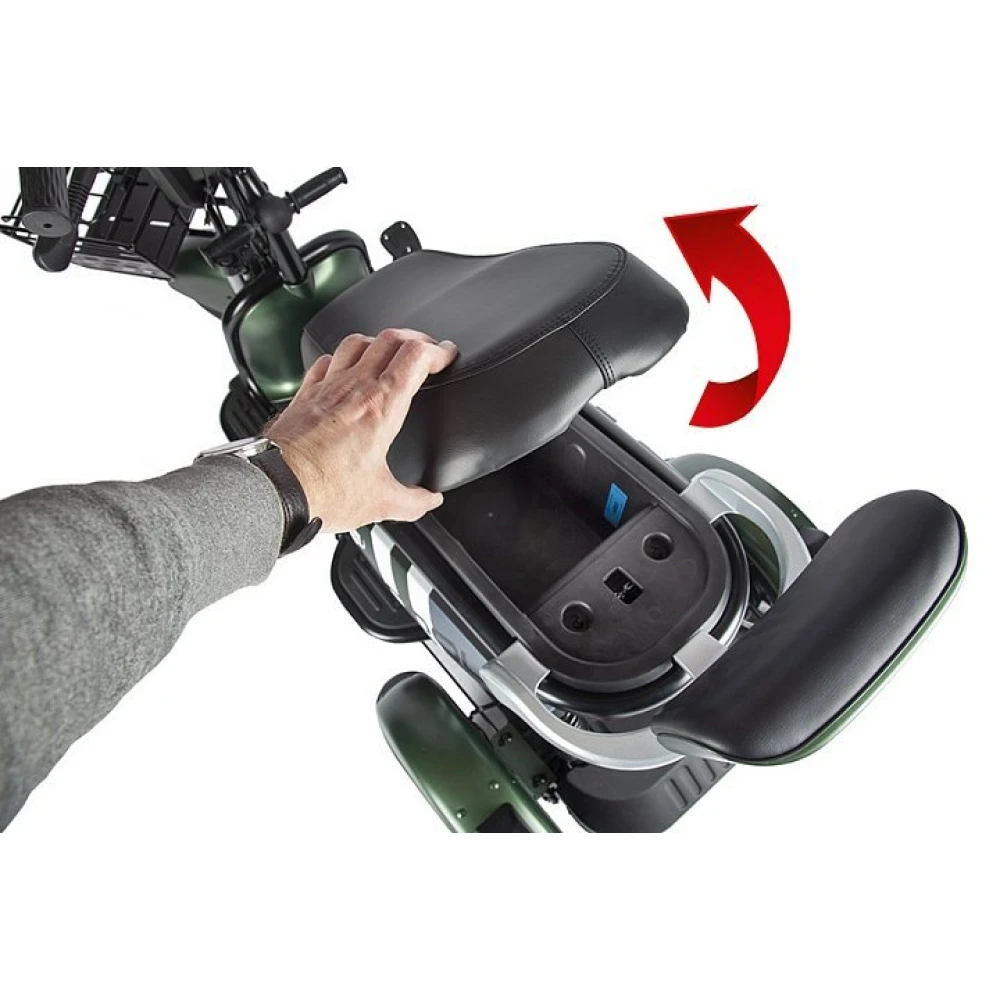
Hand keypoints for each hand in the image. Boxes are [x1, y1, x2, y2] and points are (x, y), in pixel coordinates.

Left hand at [266, 328, 457, 531]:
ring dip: (377, 341)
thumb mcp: (380, 502)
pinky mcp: (303, 396)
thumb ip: (412, 501)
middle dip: (414, 339)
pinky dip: (340, 357)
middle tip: (425, 350)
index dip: (438, 350)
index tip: (447, 356)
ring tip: (387, 351)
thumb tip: (428, 500)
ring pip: (356, 342)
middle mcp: (353, 388)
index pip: (416, 357)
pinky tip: (341, 368)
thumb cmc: (322, 490)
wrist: (274, 489)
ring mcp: (326, 387)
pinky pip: (324, 361)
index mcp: (381, 407)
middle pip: (389, 338)